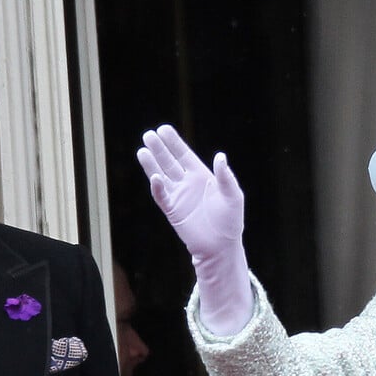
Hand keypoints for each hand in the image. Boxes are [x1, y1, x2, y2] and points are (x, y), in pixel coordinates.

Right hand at [136, 125, 252, 334]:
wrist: (221, 246)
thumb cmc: (231, 220)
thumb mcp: (233, 195)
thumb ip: (225, 176)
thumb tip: (220, 157)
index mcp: (202, 175)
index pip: (184, 155)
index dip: (174, 142)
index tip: (163, 129)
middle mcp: (187, 183)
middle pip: (169, 162)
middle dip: (159, 149)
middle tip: (148, 135)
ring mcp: (179, 197)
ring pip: (161, 176)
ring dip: (152, 164)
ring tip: (142, 150)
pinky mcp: (173, 211)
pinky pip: (162, 197)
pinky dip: (157, 187)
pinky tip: (154, 177)